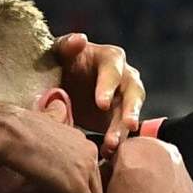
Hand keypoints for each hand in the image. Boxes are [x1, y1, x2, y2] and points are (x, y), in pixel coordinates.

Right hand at [0, 106, 105, 192]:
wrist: (12, 132)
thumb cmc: (20, 129)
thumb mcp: (46, 130)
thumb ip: (57, 138)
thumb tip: (54, 128)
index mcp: (84, 142)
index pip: (92, 171)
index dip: (90, 189)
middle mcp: (91, 154)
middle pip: (98, 187)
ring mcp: (86, 171)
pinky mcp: (78, 188)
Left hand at [53, 33, 144, 155]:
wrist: (58, 85)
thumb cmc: (59, 63)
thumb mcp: (58, 53)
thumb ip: (66, 45)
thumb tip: (81, 39)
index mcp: (110, 58)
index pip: (114, 70)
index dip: (109, 86)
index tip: (102, 104)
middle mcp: (124, 77)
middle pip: (134, 92)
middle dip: (131, 109)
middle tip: (127, 125)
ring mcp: (125, 99)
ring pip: (131, 114)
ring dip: (123, 130)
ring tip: (112, 145)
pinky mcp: (120, 119)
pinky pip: (123, 131)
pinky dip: (116, 142)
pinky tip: (106, 153)